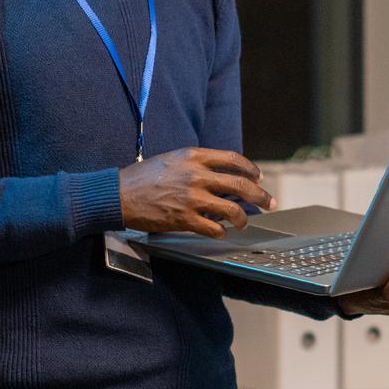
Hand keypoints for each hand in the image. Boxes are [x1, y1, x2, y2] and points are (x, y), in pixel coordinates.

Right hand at [118, 148, 273, 236]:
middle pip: (241, 185)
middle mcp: (196, 175)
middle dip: (261, 196)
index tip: (259, 178)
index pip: (233, 160)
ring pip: (232, 210)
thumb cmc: (143, 177)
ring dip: (242, 218)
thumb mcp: (171, 158)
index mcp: (193, 156)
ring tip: (243, 222)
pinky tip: (220, 231)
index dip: (251, 170)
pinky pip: (214, 228)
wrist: (118, 194)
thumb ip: (196, 163)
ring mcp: (192, 198)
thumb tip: (222, 173)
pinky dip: (221, 232)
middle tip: (270, 203)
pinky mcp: (184, 219)